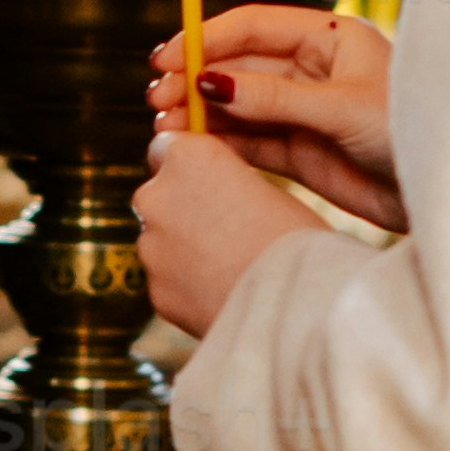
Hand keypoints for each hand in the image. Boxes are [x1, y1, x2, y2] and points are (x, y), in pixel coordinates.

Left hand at [136, 125, 316, 341]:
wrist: (299, 304)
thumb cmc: (298, 240)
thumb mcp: (267, 185)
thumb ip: (227, 181)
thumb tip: (218, 192)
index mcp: (188, 157)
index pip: (168, 147)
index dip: (190, 166)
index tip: (210, 182)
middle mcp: (157, 195)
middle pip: (160, 194)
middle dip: (183, 209)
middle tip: (228, 230)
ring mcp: (150, 246)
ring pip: (161, 241)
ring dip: (184, 250)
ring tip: (231, 267)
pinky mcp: (155, 291)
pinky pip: (167, 282)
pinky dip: (187, 286)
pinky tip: (223, 293)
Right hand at [151, 0, 403, 231]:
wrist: (439, 194)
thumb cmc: (409, 133)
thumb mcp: (341, 108)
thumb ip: (274, 98)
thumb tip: (211, 83)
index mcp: (331, 39)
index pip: (254, 27)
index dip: (207, 39)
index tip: (168, 58)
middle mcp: (313, 71)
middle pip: (239, 67)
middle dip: (196, 80)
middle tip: (160, 98)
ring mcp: (304, 112)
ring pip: (239, 107)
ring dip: (202, 113)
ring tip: (167, 125)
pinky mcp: (301, 153)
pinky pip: (250, 142)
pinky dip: (220, 143)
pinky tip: (193, 146)